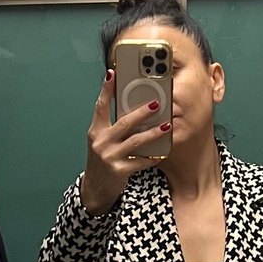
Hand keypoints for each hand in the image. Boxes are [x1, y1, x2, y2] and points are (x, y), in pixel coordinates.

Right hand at [80, 69, 170, 216]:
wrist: (95, 187)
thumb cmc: (102, 160)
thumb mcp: (101, 141)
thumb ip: (112, 127)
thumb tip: (133, 110)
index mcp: (96, 131)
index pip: (100, 107)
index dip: (106, 90)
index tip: (112, 74)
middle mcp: (101, 142)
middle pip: (123, 123)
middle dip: (141, 112)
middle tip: (156, 104)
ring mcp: (109, 157)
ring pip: (135, 141)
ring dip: (153, 133)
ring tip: (166, 126)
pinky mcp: (119, 171)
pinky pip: (140, 162)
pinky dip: (151, 157)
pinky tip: (161, 153)